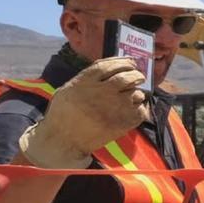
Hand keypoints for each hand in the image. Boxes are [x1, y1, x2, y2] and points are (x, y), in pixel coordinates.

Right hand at [19, 57, 148, 167]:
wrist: (63, 141)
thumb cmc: (64, 114)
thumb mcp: (68, 88)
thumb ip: (87, 77)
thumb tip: (111, 66)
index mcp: (86, 81)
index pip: (111, 65)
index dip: (124, 61)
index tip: (130, 62)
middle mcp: (102, 91)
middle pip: (127, 77)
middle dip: (136, 75)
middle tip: (138, 76)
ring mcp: (113, 107)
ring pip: (136, 94)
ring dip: (137, 93)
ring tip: (134, 96)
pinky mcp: (121, 123)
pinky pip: (140, 112)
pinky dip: (140, 109)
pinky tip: (135, 109)